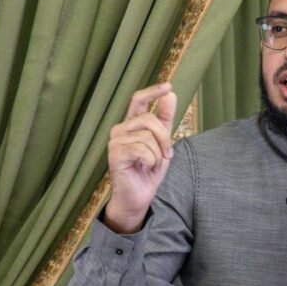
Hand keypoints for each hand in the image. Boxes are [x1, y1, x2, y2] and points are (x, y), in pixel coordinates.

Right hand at [104, 82, 177, 233]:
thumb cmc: (147, 172)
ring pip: (147, 136)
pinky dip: (150, 161)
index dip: (153, 91)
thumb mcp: (162, 144)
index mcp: (131, 125)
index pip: (139, 100)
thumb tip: (171, 94)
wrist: (137, 198)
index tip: (168, 87)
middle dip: (164, 137)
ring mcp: (116, 141)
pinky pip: (142, 150)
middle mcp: (120, 129)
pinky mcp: (116, 154)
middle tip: (167, 154)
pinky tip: (144, 168)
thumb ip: (165, 120)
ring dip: (157, 154)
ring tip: (152, 165)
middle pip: (148, 119)